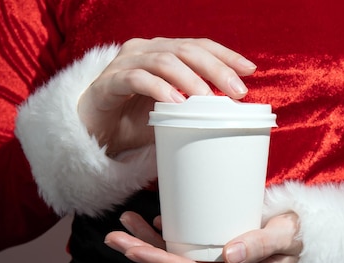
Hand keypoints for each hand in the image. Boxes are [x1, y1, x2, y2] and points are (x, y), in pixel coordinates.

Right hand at [78, 38, 256, 155]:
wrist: (93, 134)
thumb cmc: (135, 120)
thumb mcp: (171, 111)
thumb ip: (194, 105)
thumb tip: (232, 111)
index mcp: (162, 52)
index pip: (199, 46)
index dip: (225, 55)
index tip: (249, 70)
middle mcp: (144, 50)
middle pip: (185, 50)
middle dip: (215, 69)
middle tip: (236, 91)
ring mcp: (124, 64)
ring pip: (162, 61)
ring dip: (189, 79)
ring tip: (207, 98)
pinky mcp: (107, 83)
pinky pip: (135, 79)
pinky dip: (158, 89)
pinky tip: (175, 102)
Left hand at [105, 212, 301, 262]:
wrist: (300, 251)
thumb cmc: (294, 240)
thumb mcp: (288, 238)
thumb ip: (263, 244)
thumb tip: (229, 254)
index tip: (133, 249)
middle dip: (141, 254)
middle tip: (114, 235)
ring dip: (147, 247)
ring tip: (125, 225)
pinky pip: (184, 259)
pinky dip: (165, 244)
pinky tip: (154, 227)